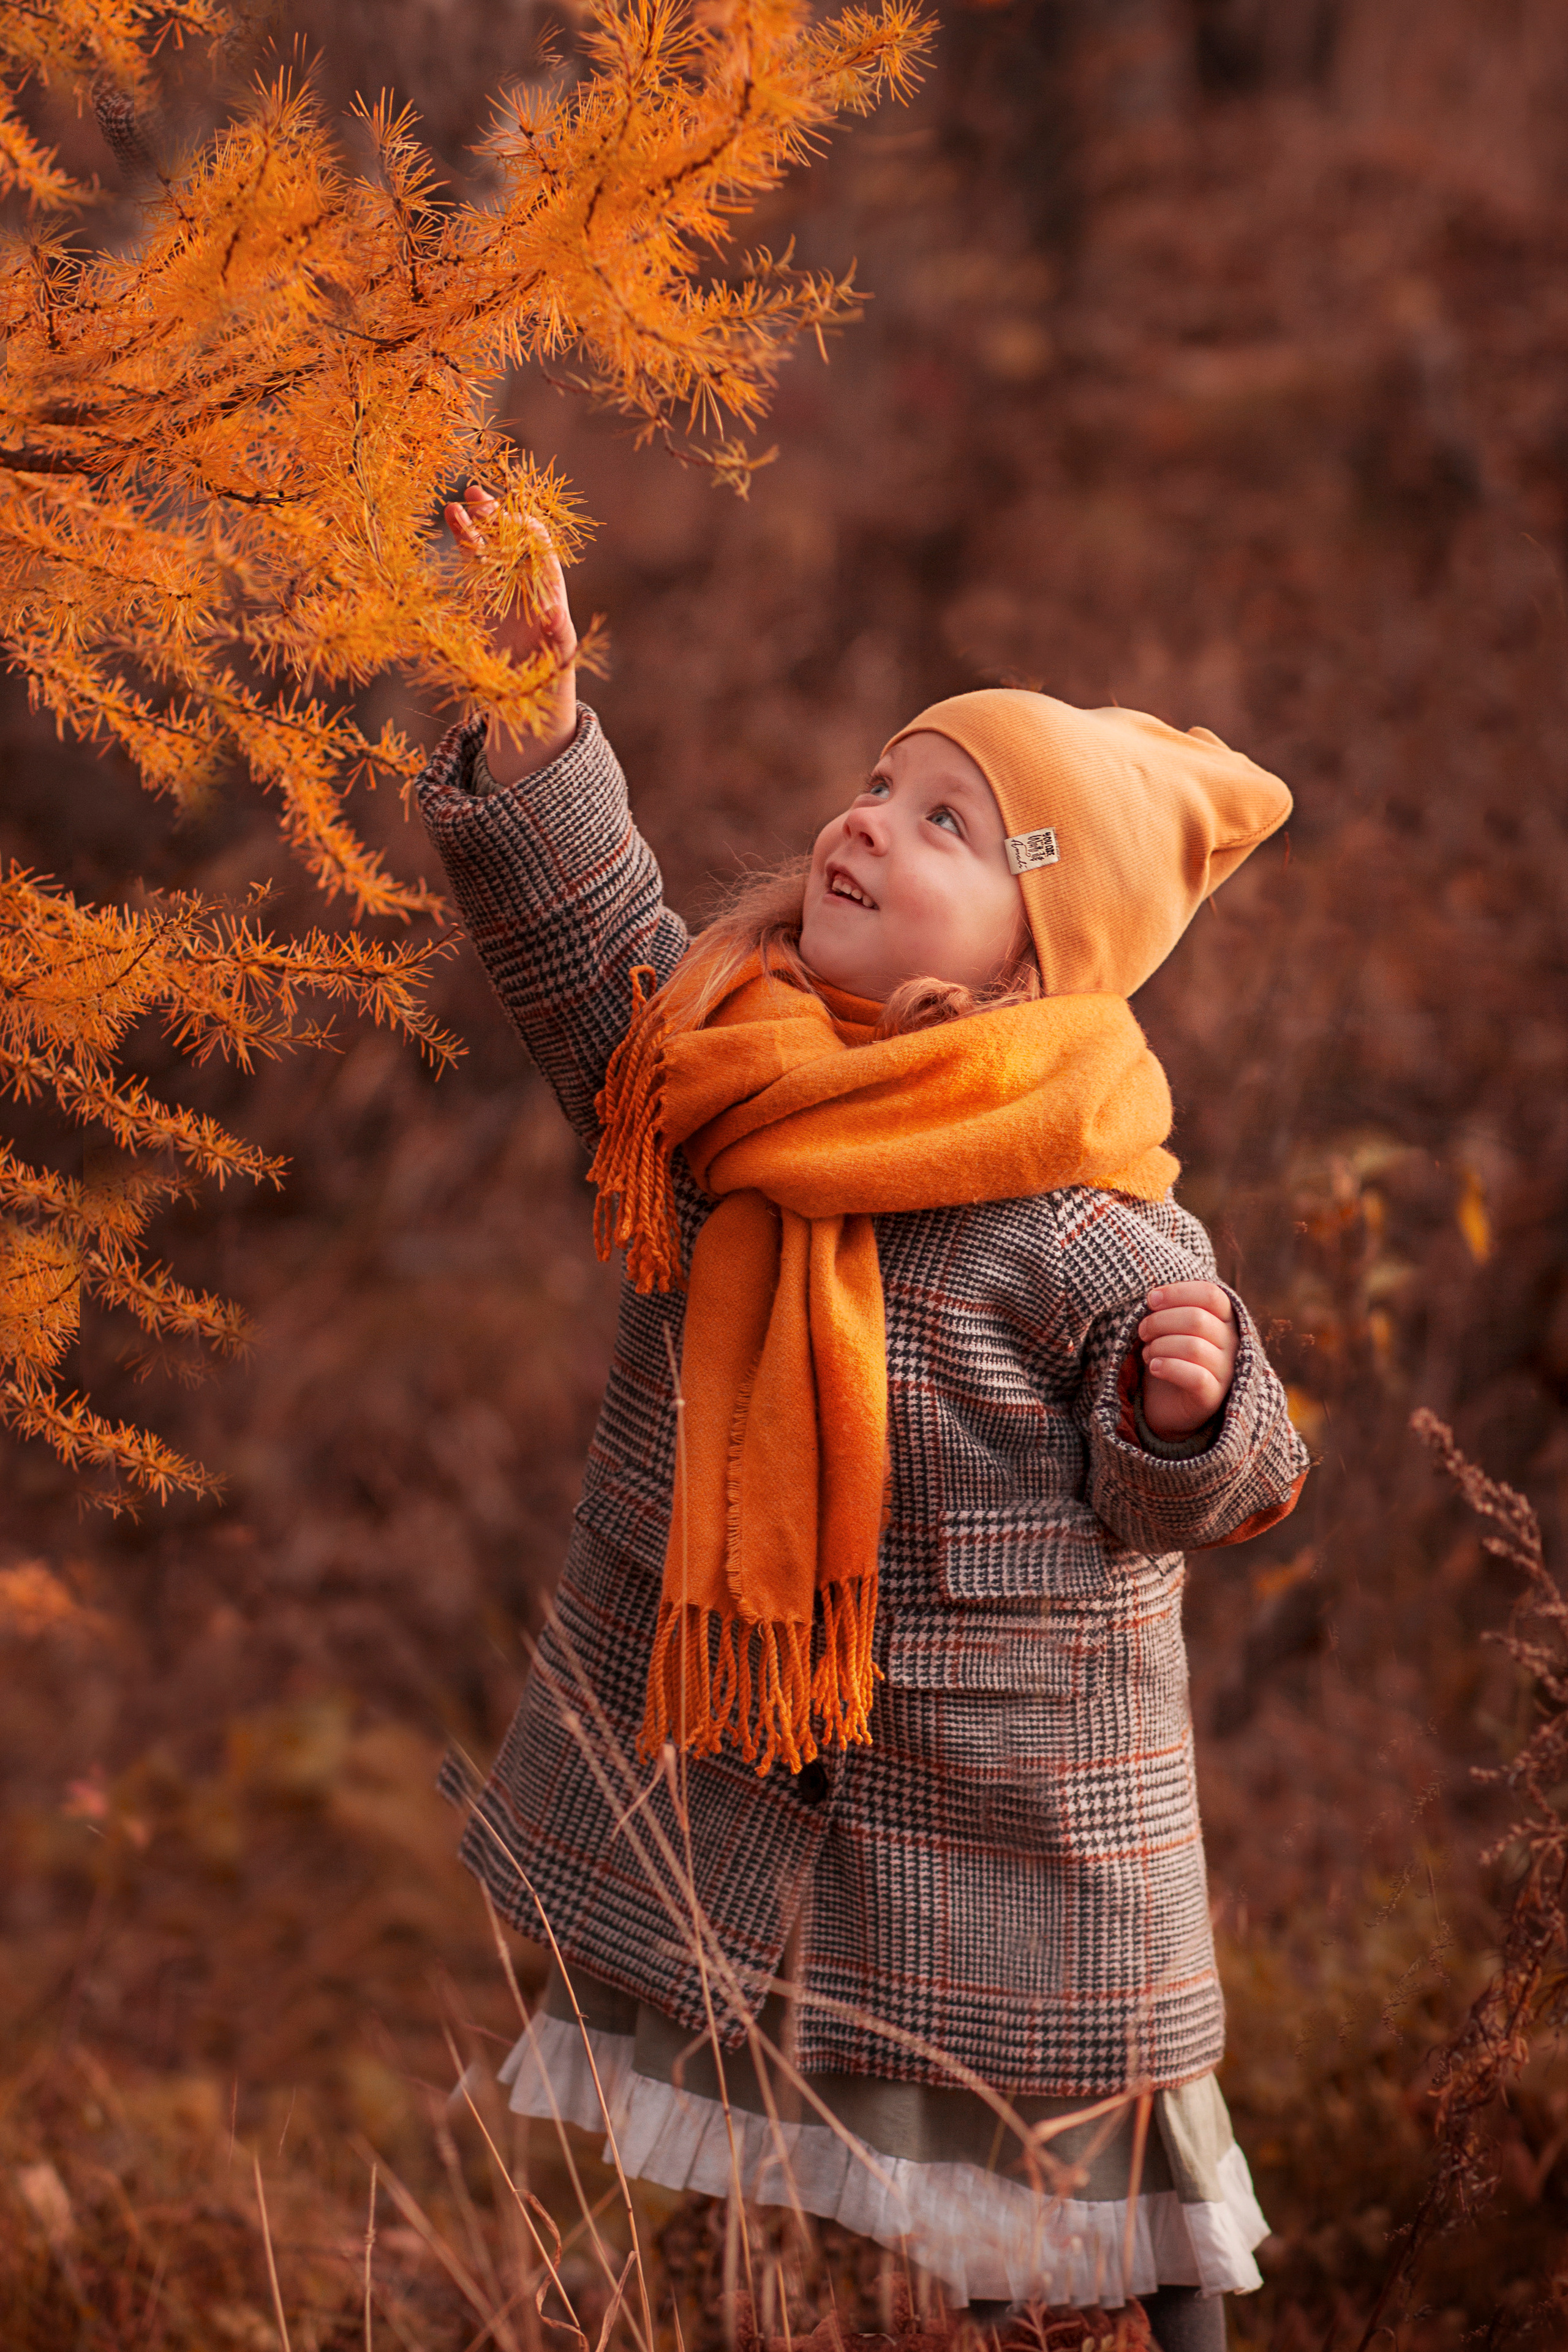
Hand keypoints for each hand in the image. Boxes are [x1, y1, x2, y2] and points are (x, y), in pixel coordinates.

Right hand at [441, 480, 577, 783]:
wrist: (526, 703)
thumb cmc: (548, 681)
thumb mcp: (556, 660)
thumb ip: (557, 636)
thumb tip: (556, 613)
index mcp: (549, 591)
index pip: (540, 547)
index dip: (524, 529)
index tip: (506, 520)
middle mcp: (527, 583)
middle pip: (511, 539)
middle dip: (496, 517)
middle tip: (476, 497)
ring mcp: (503, 588)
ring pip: (489, 546)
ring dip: (474, 524)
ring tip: (454, 505)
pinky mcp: (482, 597)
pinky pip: (473, 563)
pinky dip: (463, 540)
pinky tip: (452, 518)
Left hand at [1137, 1280, 1237, 1437]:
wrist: (1167, 1404)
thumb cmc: (1169, 1355)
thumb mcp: (1170, 1328)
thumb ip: (1169, 1309)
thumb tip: (1154, 1297)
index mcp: (1225, 1320)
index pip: (1212, 1295)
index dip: (1178, 1293)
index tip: (1151, 1300)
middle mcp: (1232, 1343)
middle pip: (1197, 1319)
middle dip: (1160, 1321)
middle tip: (1143, 1332)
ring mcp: (1226, 1371)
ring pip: (1194, 1347)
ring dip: (1160, 1346)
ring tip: (1148, 1353)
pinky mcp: (1213, 1396)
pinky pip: (1195, 1376)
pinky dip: (1169, 1368)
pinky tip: (1155, 1367)